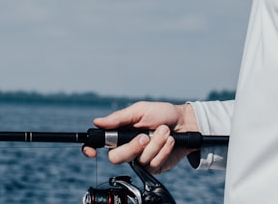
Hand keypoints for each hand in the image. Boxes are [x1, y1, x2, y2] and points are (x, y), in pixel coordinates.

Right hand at [81, 101, 198, 173]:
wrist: (186, 123)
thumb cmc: (162, 114)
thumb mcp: (140, 110)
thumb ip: (119, 118)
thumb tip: (97, 121)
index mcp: (121, 133)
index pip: (100, 143)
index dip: (91, 148)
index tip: (92, 151)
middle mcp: (128, 147)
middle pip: (116, 157)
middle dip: (132, 147)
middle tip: (145, 136)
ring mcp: (140, 159)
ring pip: (138, 159)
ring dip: (155, 143)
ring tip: (164, 131)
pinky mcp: (154, 167)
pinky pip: (153, 164)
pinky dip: (163, 150)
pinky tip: (169, 141)